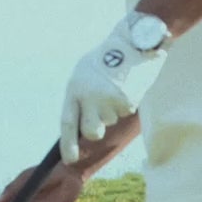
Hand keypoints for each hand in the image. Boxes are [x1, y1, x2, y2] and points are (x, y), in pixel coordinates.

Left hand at [60, 17, 167, 164]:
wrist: (134, 42)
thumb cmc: (108, 57)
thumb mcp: (85, 73)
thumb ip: (80, 96)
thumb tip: (79, 125)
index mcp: (75, 88)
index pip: (68, 123)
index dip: (68, 144)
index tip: (70, 159)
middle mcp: (90, 97)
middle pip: (91, 132)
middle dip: (96, 130)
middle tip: (101, 116)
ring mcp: (108, 101)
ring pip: (111, 120)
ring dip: (113, 109)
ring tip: (116, 86)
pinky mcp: (127, 102)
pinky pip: (125, 112)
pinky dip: (127, 102)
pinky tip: (127, 85)